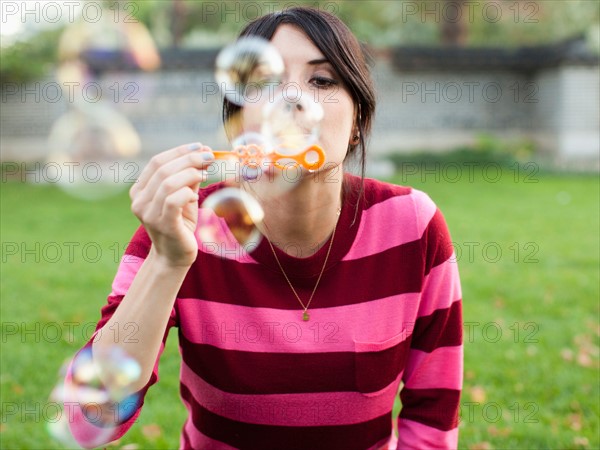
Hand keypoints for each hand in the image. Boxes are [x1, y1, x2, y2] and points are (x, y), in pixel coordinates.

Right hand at [130, 143, 213, 267]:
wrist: (175, 256)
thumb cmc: (181, 224)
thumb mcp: (185, 196)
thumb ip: (189, 177)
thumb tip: (203, 153)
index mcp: (140, 190)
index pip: (156, 162)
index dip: (179, 151)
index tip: (200, 146)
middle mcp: (139, 200)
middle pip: (163, 169)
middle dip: (189, 159)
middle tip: (209, 156)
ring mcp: (148, 213)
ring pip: (168, 183)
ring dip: (190, 174)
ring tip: (205, 174)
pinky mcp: (163, 224)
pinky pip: (173, 200)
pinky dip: (187, 193)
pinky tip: (195, 196)